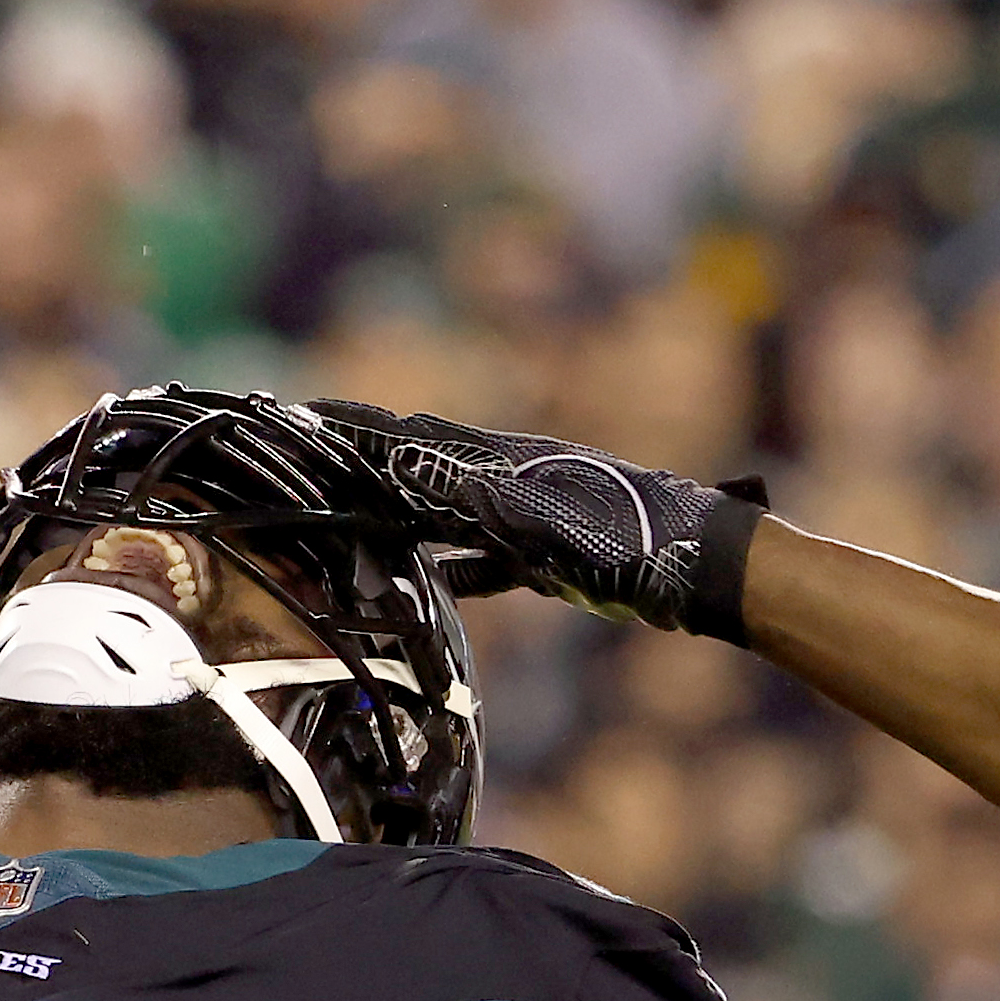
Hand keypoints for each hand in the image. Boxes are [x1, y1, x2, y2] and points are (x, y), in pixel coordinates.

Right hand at [296, 398, 766, 632]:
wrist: (699, 564)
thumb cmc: (633, 542)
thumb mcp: (553, 523)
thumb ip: (486, 503)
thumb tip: (422, 475)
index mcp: (501, 462)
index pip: (410, 440)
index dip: (355, 433)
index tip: (301, 417)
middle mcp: (506, 478)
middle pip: (418, 465)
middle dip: (363, 462)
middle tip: (305, 454)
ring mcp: (525, 514)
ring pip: (444, 511)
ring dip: (398, 512)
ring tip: (352, 511)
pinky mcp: (546, 555)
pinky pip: (482, 559)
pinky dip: (450, 567)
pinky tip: (430, 583)